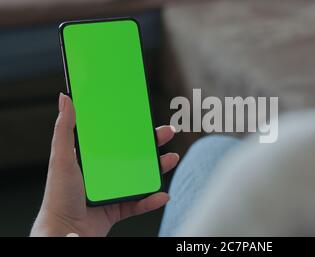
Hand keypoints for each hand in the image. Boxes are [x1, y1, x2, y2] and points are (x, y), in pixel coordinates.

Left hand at [30, 93, 178, 236]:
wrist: (63, 230)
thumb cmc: (58, 196)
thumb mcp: (61, 158)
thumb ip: (65, 129)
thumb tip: (65, 98)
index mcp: (93, 159)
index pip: (116, 138)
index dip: (133, 128)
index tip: (146, 117)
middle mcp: (105, 173)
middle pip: (134, 155)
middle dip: (153, 144)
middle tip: (167, 132)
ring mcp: (113, 190)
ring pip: (141, 177)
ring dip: (159, 168)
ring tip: (171, 159)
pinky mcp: (118, 209)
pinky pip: (140, 204)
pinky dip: (152, 200)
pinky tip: (162, 195)